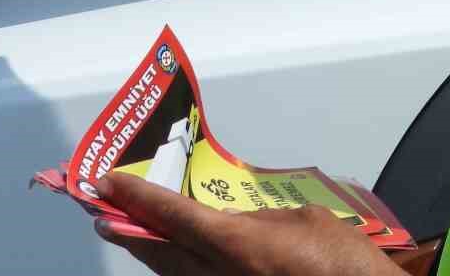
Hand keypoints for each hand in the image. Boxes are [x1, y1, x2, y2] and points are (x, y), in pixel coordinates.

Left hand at [94, 173, 400, 275]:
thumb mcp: (305, 221)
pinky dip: (179, 269)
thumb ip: (260, 221)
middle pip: (159, 254)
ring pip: (173, 275)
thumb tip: (234, 224)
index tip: (108, 183)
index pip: (172, 217)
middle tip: (107, 212)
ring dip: (154, 253)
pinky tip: (181, 259)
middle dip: (131, 231)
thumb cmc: (343, 263)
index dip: (138, 198)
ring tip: (140, 232)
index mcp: (235, 245)